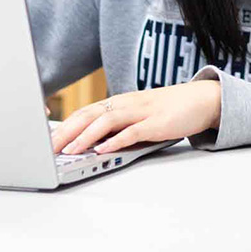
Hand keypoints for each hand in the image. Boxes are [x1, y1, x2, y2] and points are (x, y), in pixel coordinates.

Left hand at [51, 81, 221, 154]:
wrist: (205, 99)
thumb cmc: (172, 108)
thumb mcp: (141, 114)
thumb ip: (120, 125)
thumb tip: (94, 142)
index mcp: (122, 102)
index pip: (86, 111)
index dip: (64, 125)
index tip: (45, 140)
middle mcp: (129, 103)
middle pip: (90, 114)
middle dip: (66, 132)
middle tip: (46, 149)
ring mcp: (143, 112)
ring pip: (107, 121)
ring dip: (85, 137)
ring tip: (69, 152)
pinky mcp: (158, 123)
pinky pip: (133, 131)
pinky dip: (116, 140)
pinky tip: (103, 149)